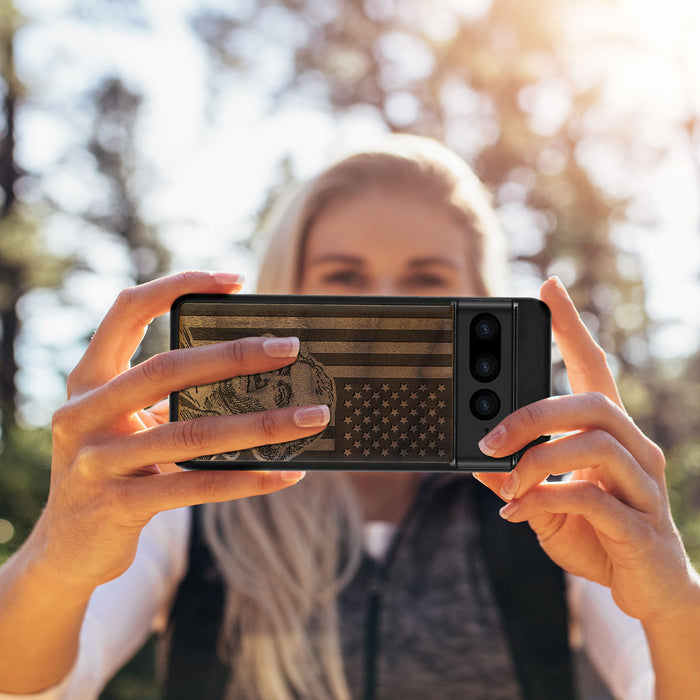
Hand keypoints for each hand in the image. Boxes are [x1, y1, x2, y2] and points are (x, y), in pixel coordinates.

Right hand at [39, 271, 328, 589]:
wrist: (66, 549)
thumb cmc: (114, 470)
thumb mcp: (126, 424)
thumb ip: (167, 398)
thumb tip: (254, 374)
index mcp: (89, 380)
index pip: (127, 311)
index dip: (178, 286)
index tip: (236, 281)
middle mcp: (83, 413)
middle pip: (167, 369)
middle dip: (235, 355)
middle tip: (290, 349)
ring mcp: (96, 461)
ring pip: (191, 433)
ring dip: (261, 424)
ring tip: (311, 417)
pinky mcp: (116, 505)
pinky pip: (195, 487)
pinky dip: (247, 478)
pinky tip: (287, 473)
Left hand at [474, 277, 696, 623]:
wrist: (646, 590)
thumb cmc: (596, 534)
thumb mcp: (544, 502)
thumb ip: (514, 478)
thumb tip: (475, 460)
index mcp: (609, 434)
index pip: (593, 367)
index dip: (571, 327)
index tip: (548, 288)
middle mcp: (634, 449)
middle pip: (591, 403)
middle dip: (533, 415)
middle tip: (489, 439)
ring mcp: (643, 486)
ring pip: (595, 443)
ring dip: (537, 460)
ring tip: (508, 483)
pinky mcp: (641, 525)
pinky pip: (592, 497)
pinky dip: (547, 499)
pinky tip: (521, 513)